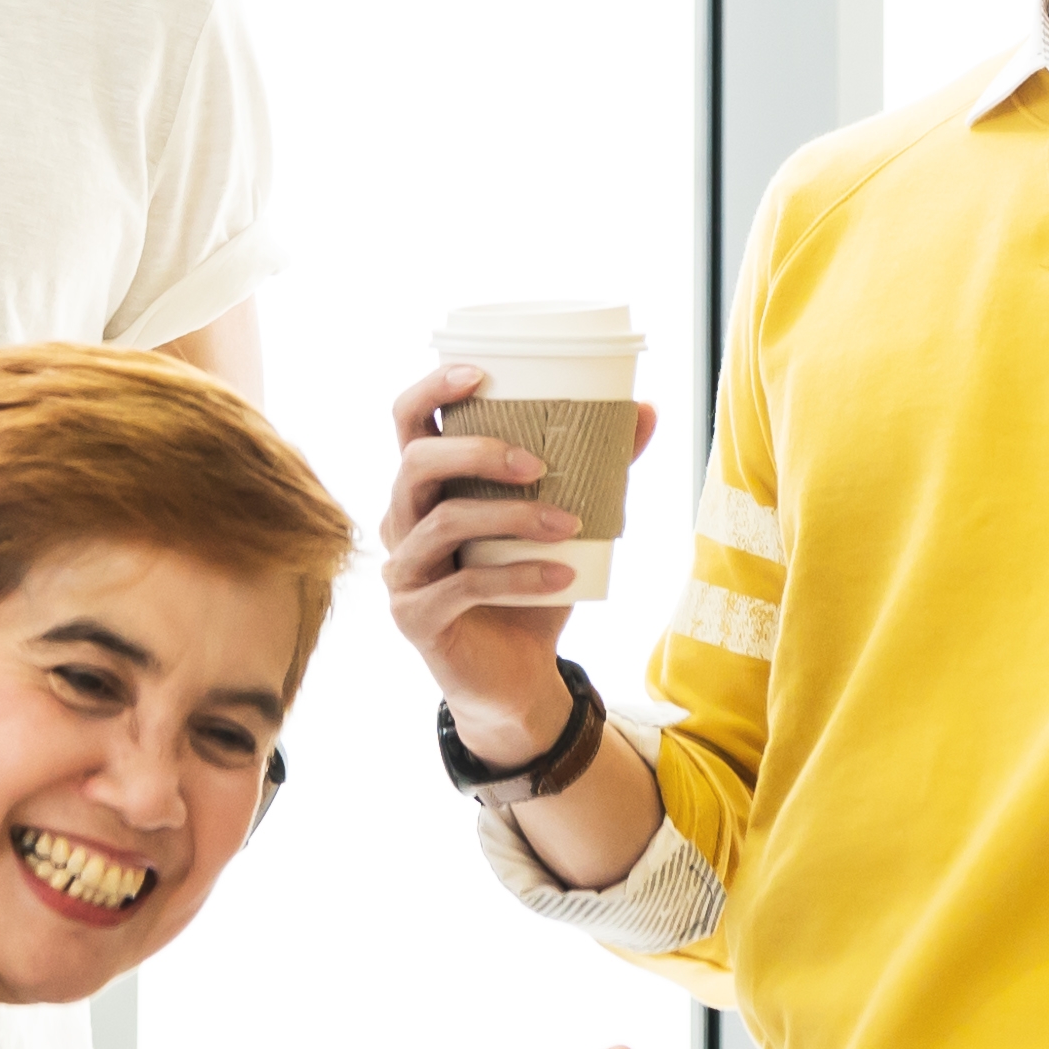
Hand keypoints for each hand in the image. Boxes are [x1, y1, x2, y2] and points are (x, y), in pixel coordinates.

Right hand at [375, 361, 591, 764]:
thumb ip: (596, 468)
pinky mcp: (415, 616)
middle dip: (477, 452)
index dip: (432, 389)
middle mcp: (402, 520)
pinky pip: (463, 586)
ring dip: (513, 517)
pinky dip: (518, 577)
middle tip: (538, 462)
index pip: (407, 420)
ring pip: (444, 522)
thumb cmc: (530, 586)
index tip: (480, 371)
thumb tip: (646, 409)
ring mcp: (402, 570)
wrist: (517, 677)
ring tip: (570, 524)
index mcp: (428, 486)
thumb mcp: (563, 522)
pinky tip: (560, 576)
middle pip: (415, 463)